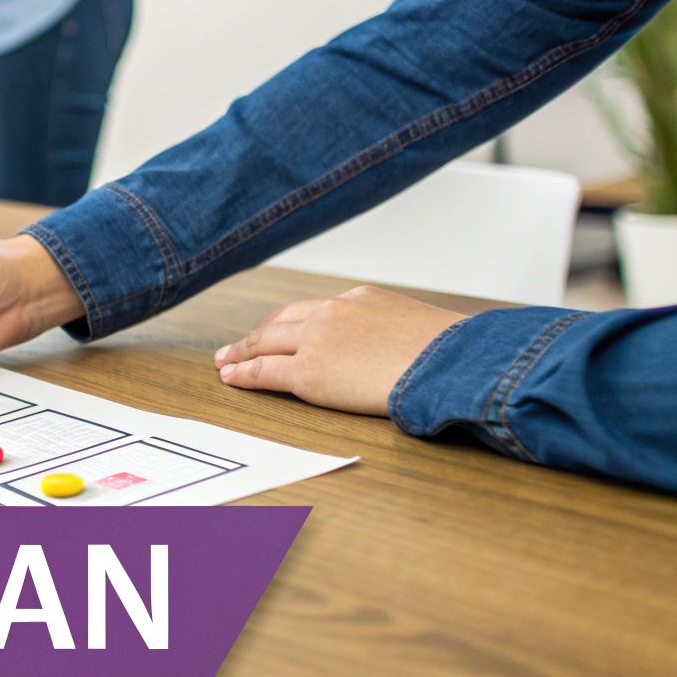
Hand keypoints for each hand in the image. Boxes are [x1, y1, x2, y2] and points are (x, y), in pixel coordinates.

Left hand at [215, 285, 467, 415]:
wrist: (450, 363)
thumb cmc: (451, 354)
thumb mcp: (420, 327)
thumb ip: (397, 332)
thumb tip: (407, 349)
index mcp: (360, 298)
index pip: (314, 309)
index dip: (289, 322)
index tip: (277, 330)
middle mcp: (333, 312)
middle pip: (281, 321)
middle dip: (257, 334)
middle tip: (237, 346)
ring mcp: (317, 339)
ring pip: (266, 343)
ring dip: (241, 352)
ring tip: (225, 361)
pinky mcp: (308, 372)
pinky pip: (265, 372)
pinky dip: (243, 374)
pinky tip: (230, 378)